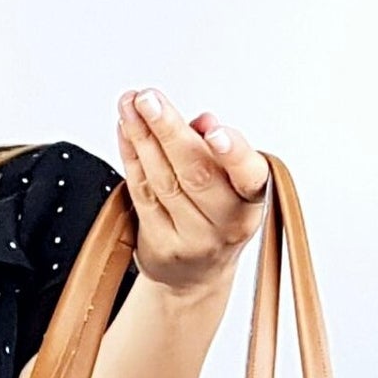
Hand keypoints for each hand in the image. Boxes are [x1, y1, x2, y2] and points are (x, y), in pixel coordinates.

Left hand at [115, 87, 269, 294]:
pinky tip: (126, 130)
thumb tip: (203, 122)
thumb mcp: (231, 184)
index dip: (232, 154)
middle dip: (169, 131)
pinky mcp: (159, 246)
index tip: (214, 132)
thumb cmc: (216, 218)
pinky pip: (141, 194)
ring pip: (163, 181)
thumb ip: (216, 150)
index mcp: (250, 201)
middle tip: (149, 98)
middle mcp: (224, 225)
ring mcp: (190, 239)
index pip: (248, 176)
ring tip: (130, 104)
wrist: (195, 278)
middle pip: (195, 174)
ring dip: (142, 137)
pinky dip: (131, 158)